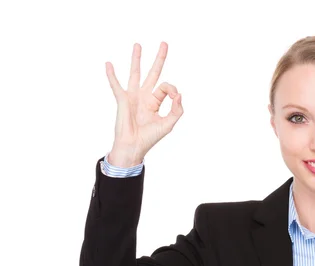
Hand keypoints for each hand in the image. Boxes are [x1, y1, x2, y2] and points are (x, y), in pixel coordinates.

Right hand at [105, 41, 182, 165]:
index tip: (175, 96)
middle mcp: (144, 96)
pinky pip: (116, 85)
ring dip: (136, 59)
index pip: (166, 87)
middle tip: (164, 43)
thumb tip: (179, 93)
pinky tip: (108, 64)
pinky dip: (112, 75)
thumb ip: (177, 109)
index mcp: (155, 102)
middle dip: (159, 59)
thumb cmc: (149, 138)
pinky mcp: (123, 100)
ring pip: (135, 73)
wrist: (134, 146)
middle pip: (153, 73)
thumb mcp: (168, 124)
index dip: (172, 89)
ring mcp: (133, 97)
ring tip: (138, 45)